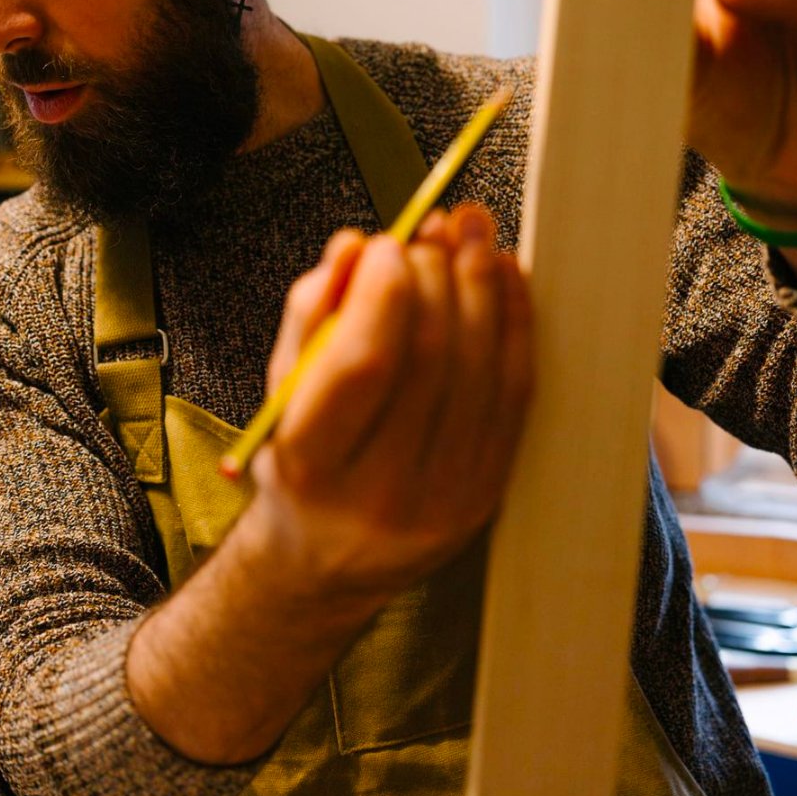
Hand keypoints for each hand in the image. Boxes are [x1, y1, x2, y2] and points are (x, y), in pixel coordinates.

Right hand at [248, 204, 532, 602]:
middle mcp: (381, 492)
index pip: (364, 364)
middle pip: (430, 359)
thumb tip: (355, 245)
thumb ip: (309, 313)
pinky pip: (517, 392)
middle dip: (437, 276)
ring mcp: (445, 499)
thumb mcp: (279, 390)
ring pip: (481, 370)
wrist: (328, 562)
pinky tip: (503, 277)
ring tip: (470, 234)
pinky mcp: (487, 492)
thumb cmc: (300, 461)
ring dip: (481, 285)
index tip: (387, 243)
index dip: (384, 292)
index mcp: (311, 465)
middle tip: (431, 232)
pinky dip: (515, 323)